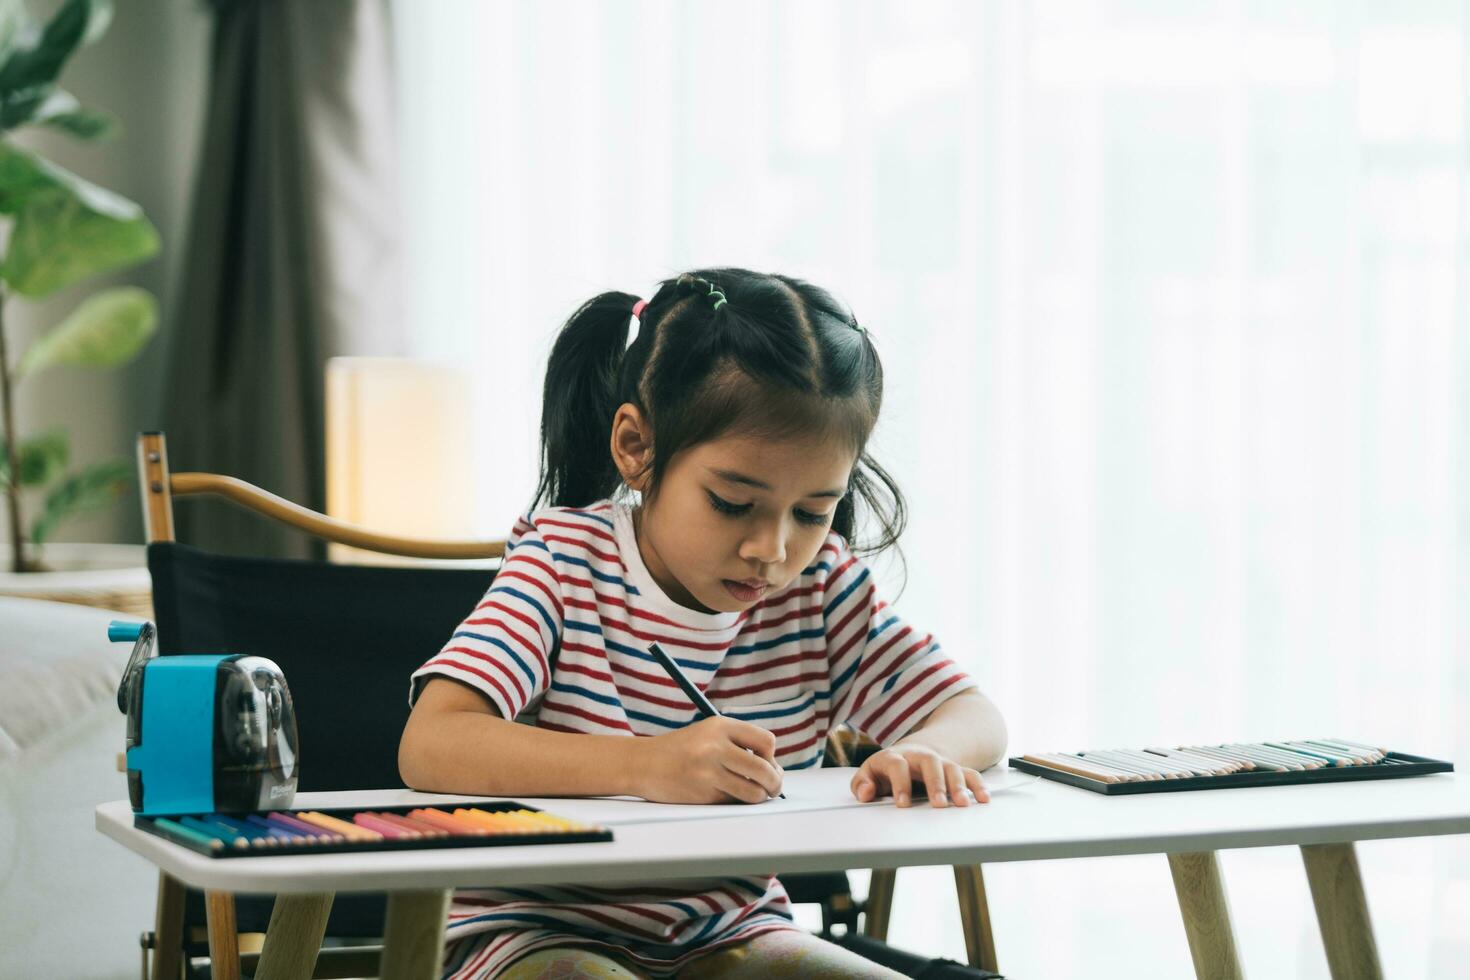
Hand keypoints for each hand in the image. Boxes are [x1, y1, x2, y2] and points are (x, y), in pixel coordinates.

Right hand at [635, 716, 783, 803]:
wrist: (643, 764)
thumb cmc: (681, 750)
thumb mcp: (708, 733)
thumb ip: (739, 744)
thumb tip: (774, 769)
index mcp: (720, 726)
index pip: (766, 741)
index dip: (771, 756)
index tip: (766, 762)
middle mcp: (715, 746)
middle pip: (764, 769)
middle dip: (775, 782)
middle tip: (773, 787)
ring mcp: (708, 772)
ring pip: (753, 791)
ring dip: (759, 796)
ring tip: (753, 793)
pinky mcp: (703, 794)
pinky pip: (733, 801)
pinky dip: (735, 801)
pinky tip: (723, 793)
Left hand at [851, 744, 988, 806]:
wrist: (910, 752)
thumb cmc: (887, 770)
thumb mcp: (869, 774)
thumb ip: (861, 784)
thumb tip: (866, 793)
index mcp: (894, 757)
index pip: (897, 765)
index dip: (900, 784)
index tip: (903, 805)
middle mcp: (919, 756)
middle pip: (929, 762)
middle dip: (935, 783)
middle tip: (938, 805)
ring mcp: (939, 761)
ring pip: (952, 768)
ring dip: (959, 785)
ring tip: (963, 804)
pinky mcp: (954, 769)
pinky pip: (969, 773)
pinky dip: (978, 785)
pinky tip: (983, 799)